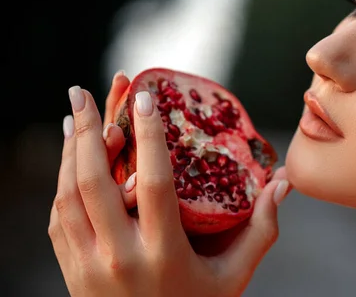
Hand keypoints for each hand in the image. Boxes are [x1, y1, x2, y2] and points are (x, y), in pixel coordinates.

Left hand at [48, 82, 290, 296]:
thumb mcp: (234, 278)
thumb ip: (261, 231)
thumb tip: (283, 185)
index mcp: (163, 255)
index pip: (154, 184)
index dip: (148, 137)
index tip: (145, 99)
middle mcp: (119, 258)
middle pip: (95, 182)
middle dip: (91, 130)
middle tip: (86, 90)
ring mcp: (88, 266)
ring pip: (69, 196)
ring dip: (71, 151)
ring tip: (78, 115)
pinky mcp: (71, 271)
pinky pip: (59, 218)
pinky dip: (62, 181)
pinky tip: (71, 158)